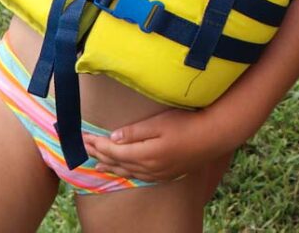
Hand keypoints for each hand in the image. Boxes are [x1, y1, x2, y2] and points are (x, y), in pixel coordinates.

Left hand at [82, 107, 235, 181]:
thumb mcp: (160, 122)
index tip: (84, 136)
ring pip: (126, 172)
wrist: (213, 136)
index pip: (114, 150)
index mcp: (145, 154)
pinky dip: (125, 172)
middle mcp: (148, 168)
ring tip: (97, 162)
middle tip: (84, 147)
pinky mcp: (165, 174)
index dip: (97, 144)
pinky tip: (122, 170)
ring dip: (110, 165)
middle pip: (117, 162)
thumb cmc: (187, 124)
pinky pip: (138, 176)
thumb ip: (135, 132)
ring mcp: (157, 173)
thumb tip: (113, 137)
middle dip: (99, 154)